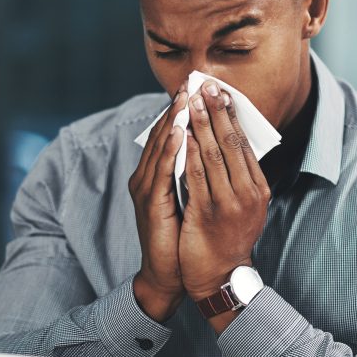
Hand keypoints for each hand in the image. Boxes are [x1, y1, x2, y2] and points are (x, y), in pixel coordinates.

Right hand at [129, 83, 187, 321]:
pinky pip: (161, 171)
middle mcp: (146, 178)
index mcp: (156, 176)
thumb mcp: (190, 198)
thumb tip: (210, 149)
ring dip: (172, 120)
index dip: (180, 111)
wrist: (170, 274)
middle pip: (160, 135)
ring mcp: (146, 190)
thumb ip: (194, 174)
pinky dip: (169, 148)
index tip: (196, 88)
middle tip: (190, 82)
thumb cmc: (182, 238)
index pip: (168, 135)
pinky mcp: (150, 204)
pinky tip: (178, 131)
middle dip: (176, 108)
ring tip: (185, 98)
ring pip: (159, 148)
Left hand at [180, 80, 270, 299]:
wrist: (220, 276)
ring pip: (213, 154)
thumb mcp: (243, 206)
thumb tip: (228, 144)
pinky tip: (181, 134)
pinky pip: (196, 174)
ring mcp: (229, 202)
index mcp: (258, 188)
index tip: (221, 92)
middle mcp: (248, 192)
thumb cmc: (228, 238)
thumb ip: (238, 178)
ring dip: (201, 124)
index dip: (232, 115)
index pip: (244, 143)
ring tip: (191, 101)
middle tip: (206, 85)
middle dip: (217, 111)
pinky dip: (188, 151)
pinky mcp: (207, 211)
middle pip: (231, 142)